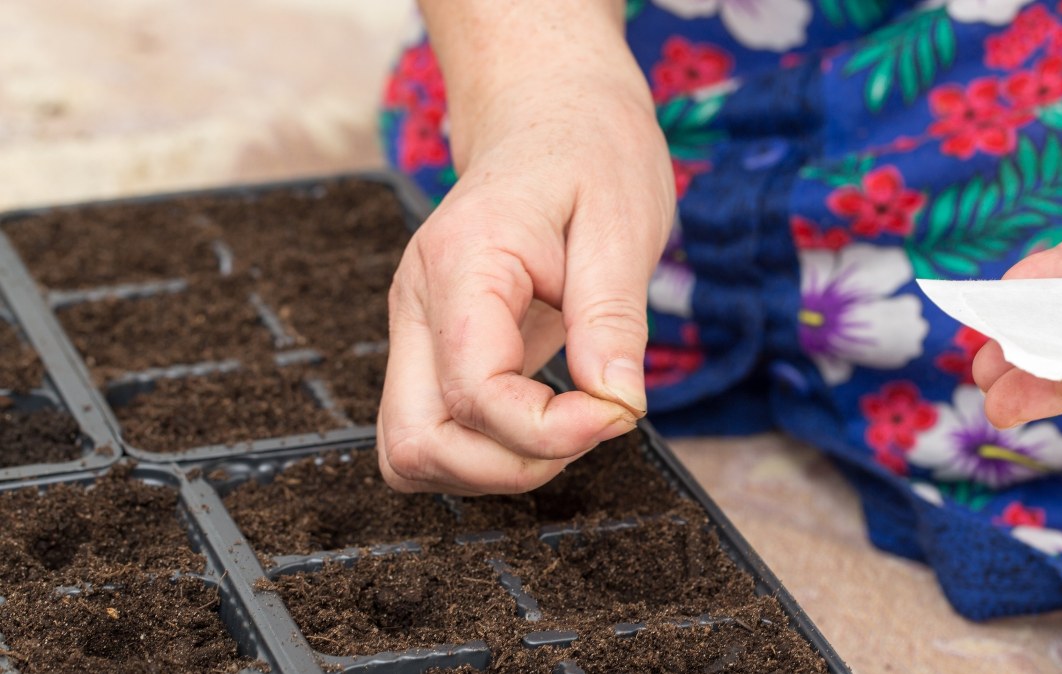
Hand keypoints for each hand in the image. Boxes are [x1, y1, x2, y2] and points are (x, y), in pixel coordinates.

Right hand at [377, 1, 674, 493]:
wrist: (550, 112)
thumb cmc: (588, 152)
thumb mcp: (620, 223)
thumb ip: (612, 320)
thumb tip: (616, 405)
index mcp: (462, 264)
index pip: (476, 393)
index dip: (548, 431)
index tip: (616, 413)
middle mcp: (418, 302)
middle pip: (416, 442)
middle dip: (509, 467)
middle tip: (586, 428)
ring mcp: (416, 327)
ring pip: (410, 451)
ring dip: (493, 467)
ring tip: (568, 423)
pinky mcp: (430, 346)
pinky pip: (432, 430)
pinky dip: (483, 450)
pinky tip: (540, 420)